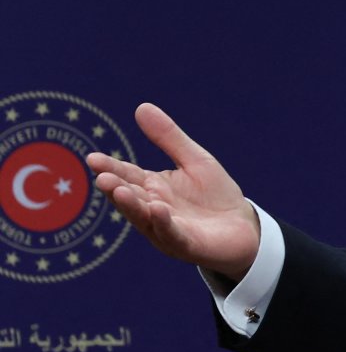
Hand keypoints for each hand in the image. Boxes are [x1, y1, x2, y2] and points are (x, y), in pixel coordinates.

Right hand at [86, 103, 261, 282]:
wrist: (244, 227)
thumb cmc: (215, 195)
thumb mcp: (195, 160)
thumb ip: (169, 138)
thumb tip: (142, 107)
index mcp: (152, 188)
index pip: (127, 175)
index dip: (110, 168)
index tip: (93, 158)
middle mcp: (153, 209)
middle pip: (130, 198)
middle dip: (116, 189)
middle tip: (102, 177)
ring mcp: (167, 229)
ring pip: (144, 218)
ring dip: (131, 207)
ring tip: (120, 192)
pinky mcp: (187, 244)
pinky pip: (173, 234)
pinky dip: (164, 223)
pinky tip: (157, 209)